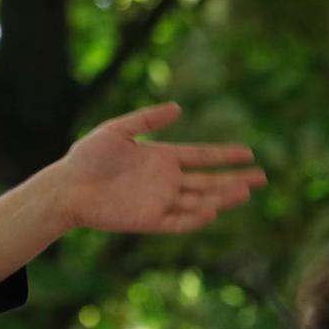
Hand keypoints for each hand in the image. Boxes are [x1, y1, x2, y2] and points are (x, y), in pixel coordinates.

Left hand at [52, 103, 265, 234]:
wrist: (66, 186)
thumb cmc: (87, 156)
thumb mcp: (116, 130)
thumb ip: (147, 120)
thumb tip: (179, 108)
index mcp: (161, 157)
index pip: (201, 156)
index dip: (225, 155)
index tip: (249, 153)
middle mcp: (165, 180)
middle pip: (208, 180)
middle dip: (235, 179)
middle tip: (262, 178)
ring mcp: (159, 201)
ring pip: (199, 200)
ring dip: (222, 197)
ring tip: (246, 192)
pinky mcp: (148, 220)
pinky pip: (178, 221)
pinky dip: (195, 217)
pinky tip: (212, 210)